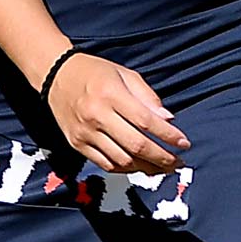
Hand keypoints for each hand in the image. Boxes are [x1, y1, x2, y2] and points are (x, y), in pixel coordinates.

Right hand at [43, 53, 190, 174]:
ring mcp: (85, 133)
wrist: (56, 76)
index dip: (168, 135)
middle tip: (177, 162)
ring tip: (162, 167)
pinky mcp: (77, 144)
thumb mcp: (124, 74)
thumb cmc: (95, 72)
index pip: (146, 121)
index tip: (184, 143)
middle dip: (162, 157)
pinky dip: (126, 169)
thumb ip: (147, 97)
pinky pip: (106, 164)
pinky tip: (139, 166)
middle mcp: (96, 115)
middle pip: (136, 145)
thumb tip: (169, 120)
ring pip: (122, 160)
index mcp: (111, 94)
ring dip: (146, 168)